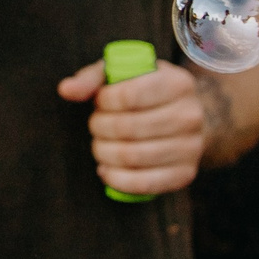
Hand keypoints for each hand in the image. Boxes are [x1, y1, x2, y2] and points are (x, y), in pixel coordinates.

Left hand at [57, 58, 207, 195]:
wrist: (189, 119)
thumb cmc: (147, 92)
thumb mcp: (124, 75)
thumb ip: (93, 78)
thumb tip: (66, 90)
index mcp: (178, 83)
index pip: (129, 95)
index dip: (104, 101)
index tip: (99, 102)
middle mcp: (190, 115)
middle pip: (128, 127)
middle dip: (99, 127)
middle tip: (96, 125)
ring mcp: (191, 147)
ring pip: (133, 157)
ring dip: (103, 152)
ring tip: (100, 145)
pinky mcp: (185, 174)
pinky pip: (144, 184)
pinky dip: (116, 179)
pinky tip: (105, 169)